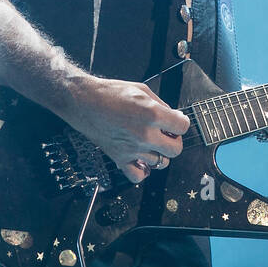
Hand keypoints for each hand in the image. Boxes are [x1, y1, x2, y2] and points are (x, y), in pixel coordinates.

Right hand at [65, 76, 188, 183]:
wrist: (85, 102)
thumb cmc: (111, 93)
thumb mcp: (142, 90)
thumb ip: (162, 105)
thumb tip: (174, 116)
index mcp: (152, 114)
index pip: (182, 126)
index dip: (181, 123)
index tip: (176, 121)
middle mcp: (144, 134)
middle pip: (176, 149)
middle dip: (175, 141)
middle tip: (167, 134)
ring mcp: (132, 148)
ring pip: (160, 163)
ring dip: (159, 153)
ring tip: (152, 144)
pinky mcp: (119, 158)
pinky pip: (138, 176)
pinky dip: (143, 171)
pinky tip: (141, 160)